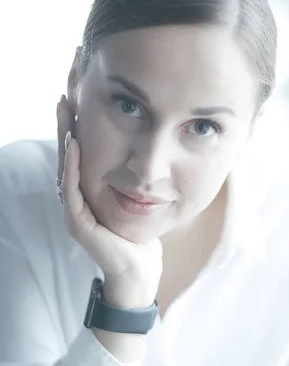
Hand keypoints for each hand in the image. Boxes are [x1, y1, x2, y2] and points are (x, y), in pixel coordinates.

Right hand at [56, 95, 162, 307]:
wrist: (140, 269)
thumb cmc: (142, 236)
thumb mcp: (139, 200)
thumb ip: (134, 180)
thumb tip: (148, 156)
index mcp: (89, 194)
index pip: (80, 156)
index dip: (77, 129)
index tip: (80, 101)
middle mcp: (78, 200)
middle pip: (68, 157)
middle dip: (66, 126)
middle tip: (65, 97)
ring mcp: (75, 211)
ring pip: (65, 168)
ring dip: (64, 139)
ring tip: (65, 112)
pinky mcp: (78, 223)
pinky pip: (72, 190)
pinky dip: (73, 166)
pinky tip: (75, 144)